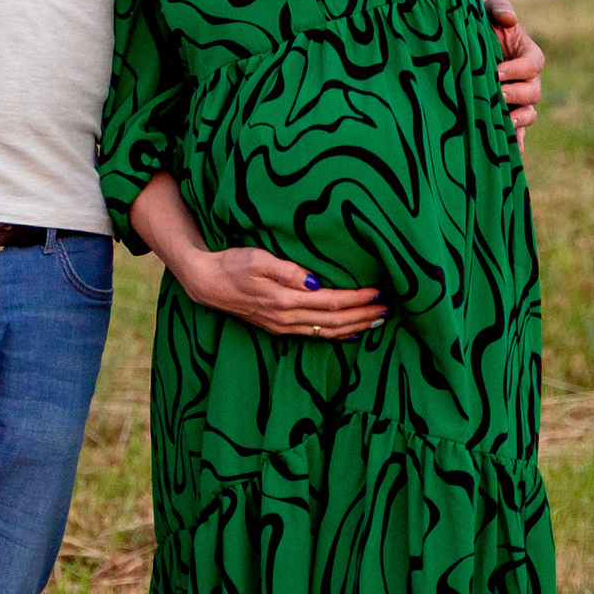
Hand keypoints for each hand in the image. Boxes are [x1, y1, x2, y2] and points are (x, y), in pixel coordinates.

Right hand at [182, 247, 387, 337]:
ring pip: (328, 331)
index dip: (357, 298)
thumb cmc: (231, 264)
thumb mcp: (256, 259)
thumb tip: (314, 281)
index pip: (331, 301)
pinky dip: (337, 334)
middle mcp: (287, 318)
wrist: (206, 283)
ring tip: (377, 321)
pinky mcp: (279, 327)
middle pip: (335, 320)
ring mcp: (283, 326)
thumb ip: (286, 270)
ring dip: (354, 326)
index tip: (378, 291)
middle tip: (387, 308)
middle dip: (363, 315)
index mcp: (285, 299)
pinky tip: (350, 332)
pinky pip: (315, 334)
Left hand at [485, 0, 543, 139]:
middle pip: (533, 93)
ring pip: (529, 115)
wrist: (462, 49)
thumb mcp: (486, 10)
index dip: (518, 69)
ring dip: (518, 119)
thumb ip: (499, 8)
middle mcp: (529, 81)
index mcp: (529, 55)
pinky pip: (519, 133)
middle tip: (496, 94)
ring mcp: (519, 101)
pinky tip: (511, 152)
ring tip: (502, 121)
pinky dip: (517, 142)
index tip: (497, 71)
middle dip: (516, 95)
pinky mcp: (508, 116)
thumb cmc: (478, 25)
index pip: (533, 64)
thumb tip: (509, 19)